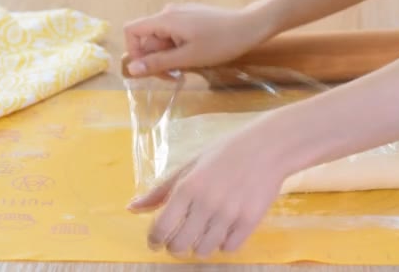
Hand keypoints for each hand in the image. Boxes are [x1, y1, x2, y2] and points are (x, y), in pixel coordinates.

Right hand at [123, 3, 273, 75]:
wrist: (250, 27)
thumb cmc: (221, 43)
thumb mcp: (188, 58)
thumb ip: (159, 63)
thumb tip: (132, 69)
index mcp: (165, 19)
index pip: (132, 30)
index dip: (134, 51)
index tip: (149, 69)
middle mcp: (169, 12)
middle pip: (148, 37)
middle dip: (157, 59)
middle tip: (176, 76)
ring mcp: (181, 13)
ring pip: (163, 38)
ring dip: (169, 55)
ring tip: (189, 66)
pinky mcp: (192, 16)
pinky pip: (175, 33)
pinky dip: (179, 48)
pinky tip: (195, 56)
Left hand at [126, 125, 285, 258]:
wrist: (267, 147)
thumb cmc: (225, 153)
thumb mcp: (189, 165)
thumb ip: (161, 190)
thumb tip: (132, 208)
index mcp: (187, 187)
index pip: (160, 227)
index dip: (154, 240)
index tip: (156, 241)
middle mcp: (206, 203)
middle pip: (180, 245)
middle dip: (175, 246)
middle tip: (180, 239)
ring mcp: (229, 214)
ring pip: (204, 250)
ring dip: (200, 246)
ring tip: (204, 233)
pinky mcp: (250, 221)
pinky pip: (229, 248)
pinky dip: (224, 243)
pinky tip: (224, 230)